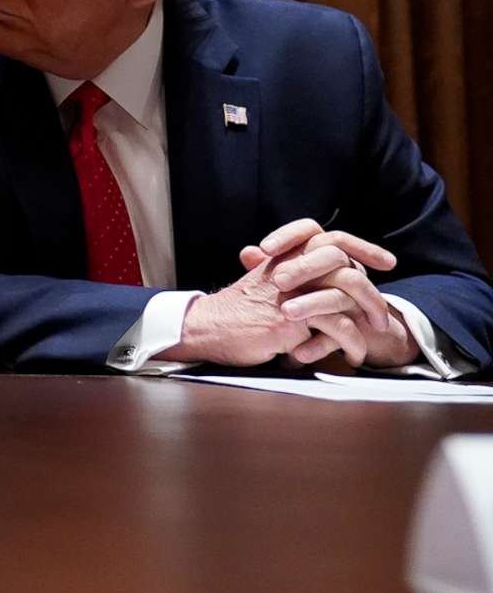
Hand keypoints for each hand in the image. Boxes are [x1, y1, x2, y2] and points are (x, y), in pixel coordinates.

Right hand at [163, 218, 405, 367]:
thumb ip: (289, 275)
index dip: (361, 247)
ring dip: (369, 314)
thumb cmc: (236, 312)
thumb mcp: (262, 285)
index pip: (329, 238)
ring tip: (376, 334)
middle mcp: (289, 267)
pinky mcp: (291, 318)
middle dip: (373, 290)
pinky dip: (352, 341)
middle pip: (345, 264)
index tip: (385, 262)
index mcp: (284, 255)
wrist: (207, 328)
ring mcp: (291, 291)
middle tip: (384, 315)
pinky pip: (337, 325)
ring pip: (347, 292)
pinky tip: (355, 354)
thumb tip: (320, 274)